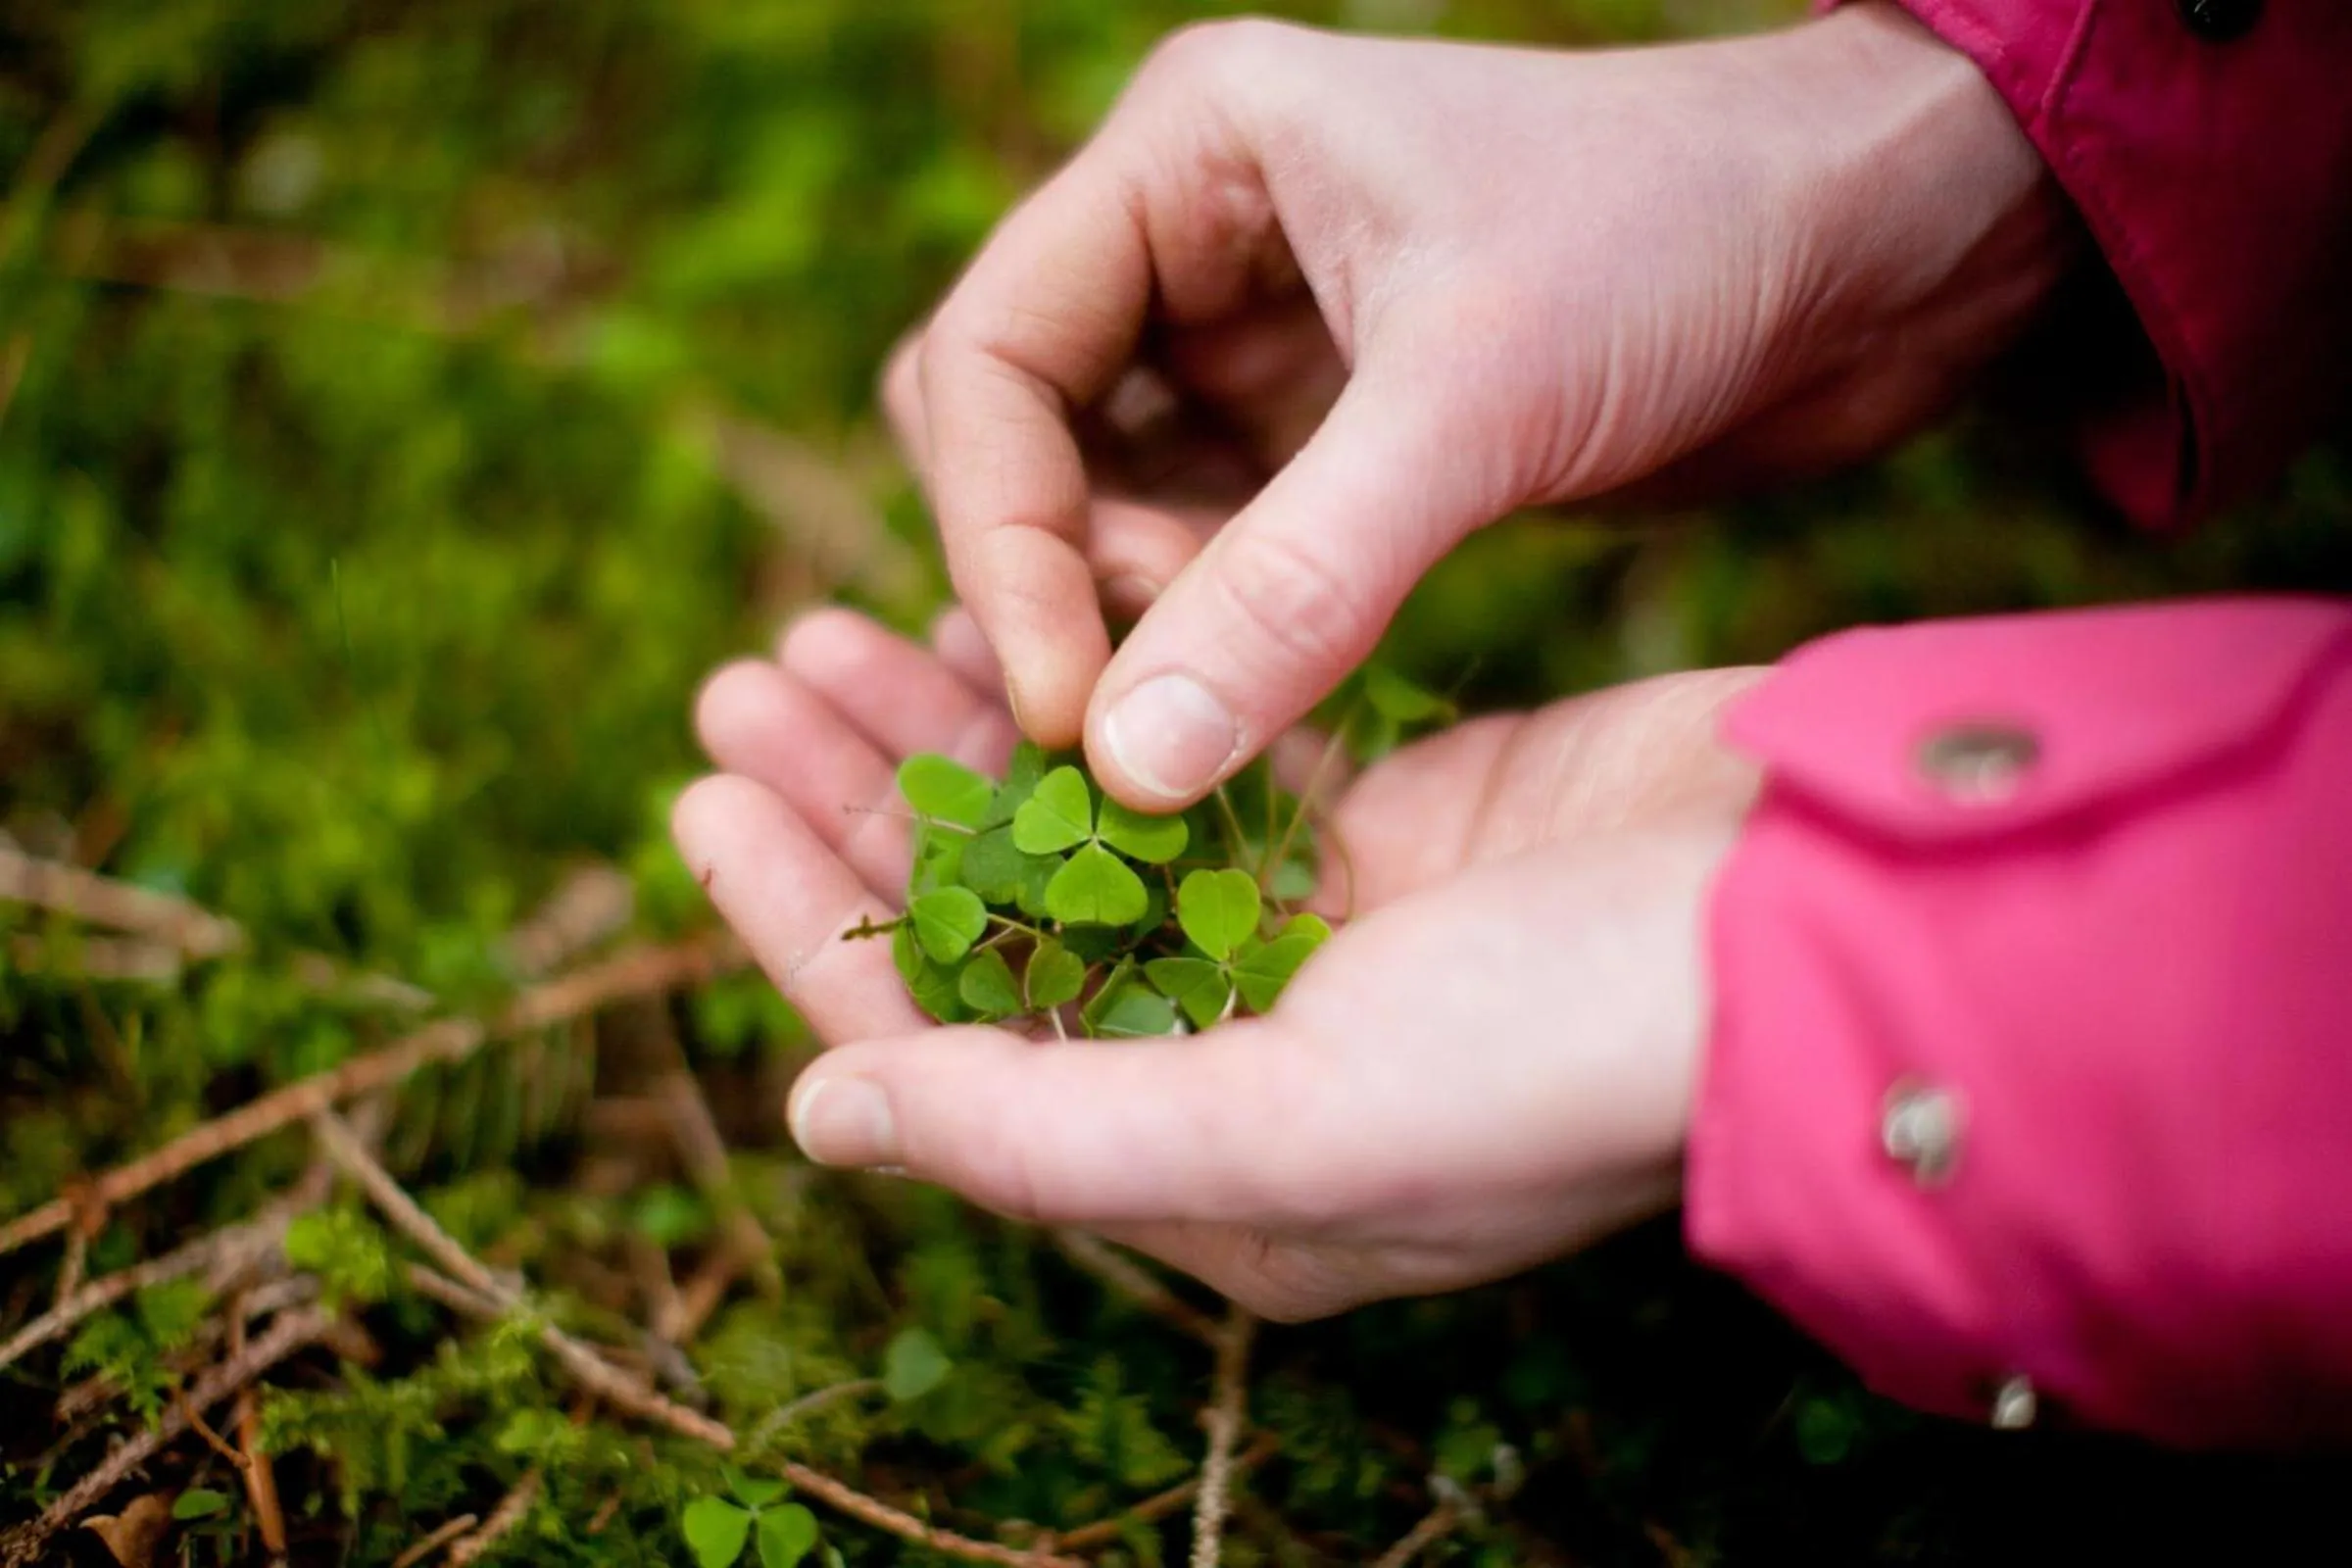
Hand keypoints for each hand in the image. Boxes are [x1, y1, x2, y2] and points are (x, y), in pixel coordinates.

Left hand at [673, 607, 1762, 1318]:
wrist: (1816, 920)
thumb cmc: (1572, 1052)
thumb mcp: (1298, 1131)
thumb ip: (1047, 1135)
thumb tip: (817, 1117)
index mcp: (1201, 1173)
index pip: (946, 1050)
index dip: (808, 924)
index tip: (702, 800)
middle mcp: (1238, 1061)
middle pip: (994, 923)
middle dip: (864, 802)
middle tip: (744, 675)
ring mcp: (1310, 934)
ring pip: (1074, 821)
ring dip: (960, 726)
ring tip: (833, 626)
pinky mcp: (1377, 819)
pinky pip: (1190, 743)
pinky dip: (1100, 678)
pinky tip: (1017, 604)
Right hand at [890, 4, 2068, 808]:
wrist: (1879, 251)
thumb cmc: (1684, 245)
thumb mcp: (1474, 404)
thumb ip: (1294, 585)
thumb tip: (1124, 763)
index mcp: (1186, 154)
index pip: (986, 356)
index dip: (997, 536)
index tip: (1062, 702)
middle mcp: (1196, 234)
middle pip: (1013, 429)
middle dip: (1047, 571)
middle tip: (1123, 704)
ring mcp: (1262, 335)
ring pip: (1103, 496)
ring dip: (1125, 613)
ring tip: (1199, 705)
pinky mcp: (1336, 431)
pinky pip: (1210, 542)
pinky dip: (1210, 626)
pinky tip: (1253, 699)